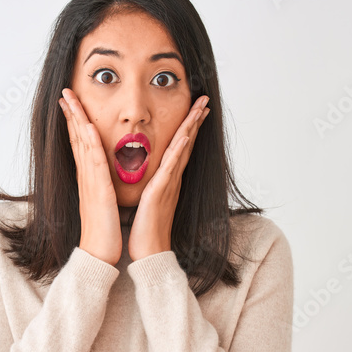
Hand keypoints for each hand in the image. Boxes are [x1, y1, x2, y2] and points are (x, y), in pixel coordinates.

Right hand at [59, 88, 121, 265]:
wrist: (99, 253)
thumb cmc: (103, 232)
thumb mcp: (101, 203)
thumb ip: (100, 187)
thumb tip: (101, 177)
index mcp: (88, 178)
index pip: (80, 144)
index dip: (74, 123)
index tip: (70, 105)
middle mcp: (85, 176)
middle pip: (76, 138)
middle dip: (71, 114)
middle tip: (65, 92)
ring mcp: (90, 181)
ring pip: (82, 143)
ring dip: (77, 119)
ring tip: (70, 99)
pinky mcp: (98, 190)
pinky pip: (93, 161)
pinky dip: (90, 142)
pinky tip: (87, 126)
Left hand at [129, 95, 209, 260]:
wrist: (149, 253)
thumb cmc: (146, 230)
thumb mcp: (150, 201)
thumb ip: (154, 186)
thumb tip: (154, 177)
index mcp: (168, 179)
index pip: (180, 147)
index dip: (189, 127)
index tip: (196, 109)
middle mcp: (172, 179)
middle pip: (187, 143)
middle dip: (196, 120)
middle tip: (205, 99)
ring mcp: (169, 184)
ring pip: (182, 150)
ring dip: (191, 127)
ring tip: (200, 108)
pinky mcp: (160, 192)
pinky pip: (171, 168)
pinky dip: (178, 151)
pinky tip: (184, 136)